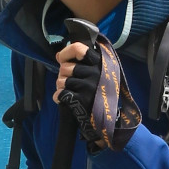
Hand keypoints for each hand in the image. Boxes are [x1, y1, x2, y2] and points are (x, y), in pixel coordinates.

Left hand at [52, 35, 140, 151]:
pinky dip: (59, 97)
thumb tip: (59, 56)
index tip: (61, 59)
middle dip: (63, 75)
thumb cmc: (102, 94)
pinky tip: (63, 99)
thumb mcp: (100, 73)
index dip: (66, 53)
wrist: (109, 120)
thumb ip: (83, 63)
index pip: (79, 48)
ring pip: (61, 80)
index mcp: (101, 63)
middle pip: (65, 67)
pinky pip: (61, 93)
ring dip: (61, 87)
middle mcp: (96, 72)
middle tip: (69, 82)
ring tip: (70, 92)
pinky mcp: (82, 100)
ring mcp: (90, 86)